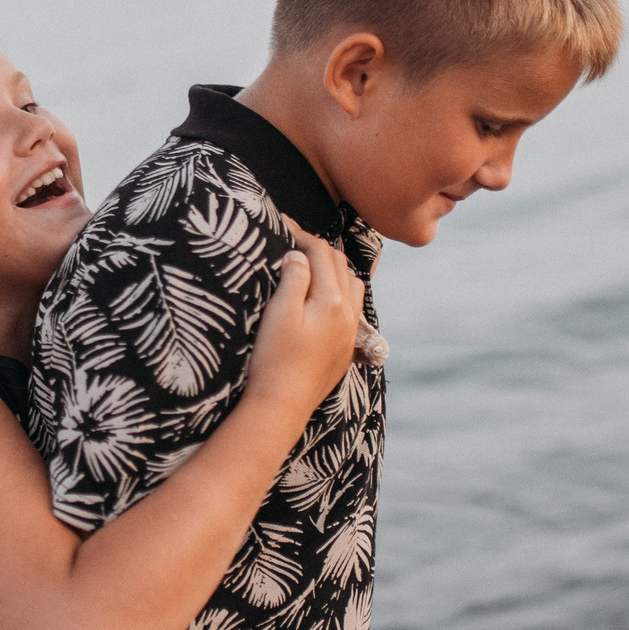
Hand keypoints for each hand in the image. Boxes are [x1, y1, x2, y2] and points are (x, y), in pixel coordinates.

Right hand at [242, 222, 364, 421]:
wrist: (282, 405)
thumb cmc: (275, 358)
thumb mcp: (279, 312)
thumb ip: (294, 278)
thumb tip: (299, 254)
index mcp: (332, 300)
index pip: (321, 253)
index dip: (302, 234)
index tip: (283, 224)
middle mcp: (348, 313)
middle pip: (339, 265)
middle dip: (317, 248)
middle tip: (292, 240)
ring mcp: (349, 332)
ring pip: (352, 284)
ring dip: (334, 268)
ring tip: (311, 265)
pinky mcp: (344, 348)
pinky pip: (353, 307)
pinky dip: (341, 291)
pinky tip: (325, 297)